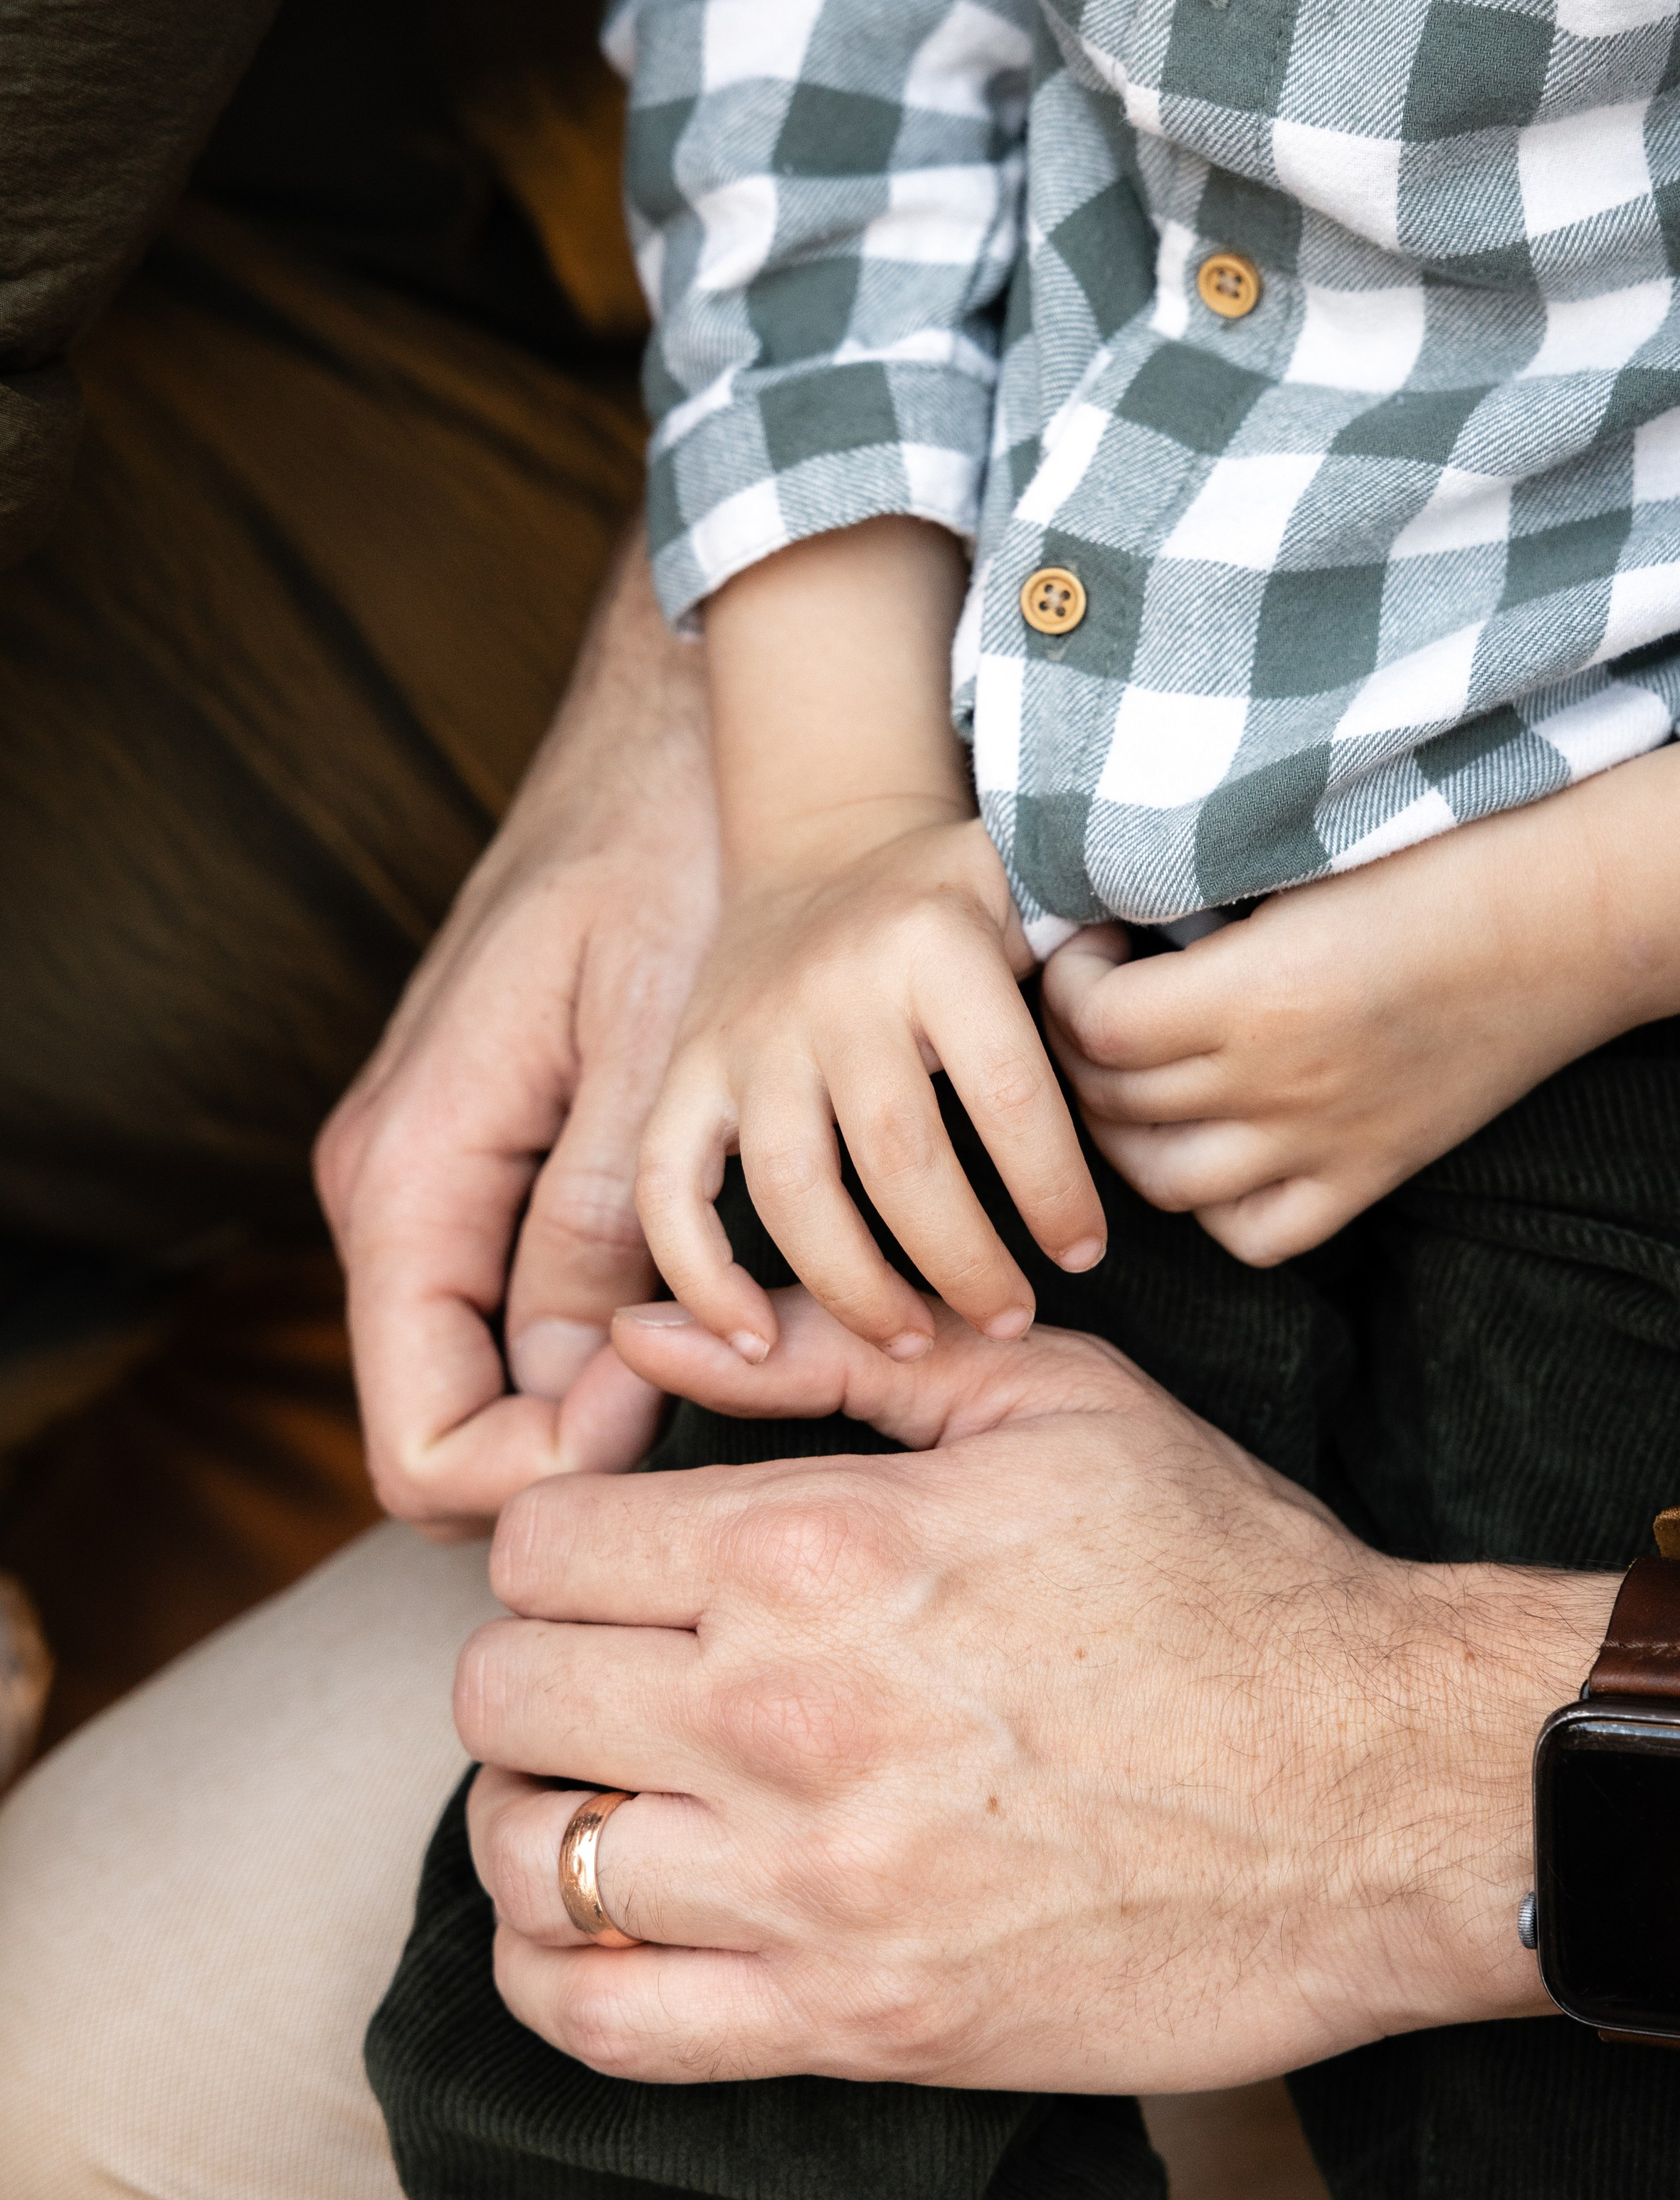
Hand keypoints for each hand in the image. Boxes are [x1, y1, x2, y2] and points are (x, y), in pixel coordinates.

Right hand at [315, 547, 717, 1532]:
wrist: (670, 725)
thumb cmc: (669, 850)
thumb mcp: (652, 1046)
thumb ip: (599, 1233)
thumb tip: (586, 1403)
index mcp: (409, 1175)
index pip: (425, 1449)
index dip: (548, 1473)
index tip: (674, 1409)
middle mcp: (396, 1189)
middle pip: (457, 1426)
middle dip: (587, 1449)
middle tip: (742, 1377)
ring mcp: (440, 1172)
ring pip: (499, 1371)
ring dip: (613, 1390)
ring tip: (763, 1331)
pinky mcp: (493, 1149)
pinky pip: (527, 1294)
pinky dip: (616, 1322)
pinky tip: (729, 1280)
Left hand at [458, 1289, 1614, 2090]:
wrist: (1381, 1789)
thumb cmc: (1227, 1575)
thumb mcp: (1056, 1396)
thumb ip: (840, 1349)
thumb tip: (660, 1331)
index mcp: (818, 1545)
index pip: (538, 1540)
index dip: (559, 1528)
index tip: (613, 1547)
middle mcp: (784, 1714)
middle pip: (503, 1692)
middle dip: (535, 1662)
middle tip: (610, 1662)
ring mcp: (814, 1886)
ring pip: (529, 1858)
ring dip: (542, 1813)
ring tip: (614, 1784)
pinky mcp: (859, 2021)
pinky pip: (602, 2026)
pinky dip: (562, 1974)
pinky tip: (614, 1921)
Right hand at [635, 810, 1104, 1365]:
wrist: (821, 842)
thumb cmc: (952, 899)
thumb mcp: (1031, 892)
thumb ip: (1091, 961)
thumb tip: (1167, 1042)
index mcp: (935, 944)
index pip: (1007, 1088)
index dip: (1051, 1187)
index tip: (1083, 1253)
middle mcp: (835, 988)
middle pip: (900, 1159)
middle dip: (961, 1262)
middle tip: (1009, 1321)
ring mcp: (748, 1033)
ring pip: (790, 1189)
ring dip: (853, 1286)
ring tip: (913, 1341)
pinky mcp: (686, 1068)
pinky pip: (668, 1185)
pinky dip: (700, 1274)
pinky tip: (757, 1339)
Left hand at [1045, 744, 1679, 1267]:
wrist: (1573, 919)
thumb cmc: (1438, 858)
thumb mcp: (1295, 864)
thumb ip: (1196, 904)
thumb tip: (1102, 918)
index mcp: (1253, 993)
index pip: (1093, 1021)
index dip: (1066, 980)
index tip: (1089, 942)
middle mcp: (1279, 1085)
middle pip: (1112, 1102)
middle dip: (1073, 1052)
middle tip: (1091, 1003)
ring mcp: (1325, 1145)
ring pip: (1160, 1182)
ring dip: (1119, 1134)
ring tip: (1128, 1077)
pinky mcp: (1370, 1179)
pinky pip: (1252, 1234)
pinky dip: (1210, 1205)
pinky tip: (1208, 1145)